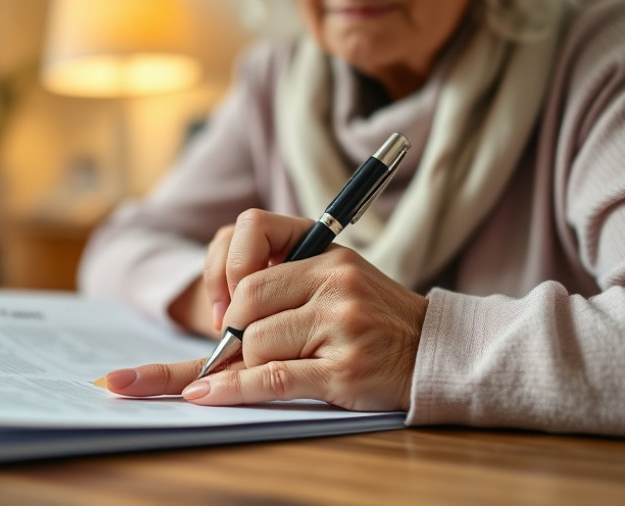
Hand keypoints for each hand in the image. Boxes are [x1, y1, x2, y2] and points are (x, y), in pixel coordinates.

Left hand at [107, 209, 427, 410]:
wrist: (435, 353)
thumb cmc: (373, 318)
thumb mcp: (334, 278)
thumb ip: (282, 283)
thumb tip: (216, 316)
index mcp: (327, 251)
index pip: (251, 236)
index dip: (224, 271)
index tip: (225, 303)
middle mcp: (336, 280)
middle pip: (247, 302)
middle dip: (236, 331)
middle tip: (247, 347)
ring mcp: (342, 324)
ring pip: (257, 345)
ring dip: (254, 364)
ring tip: (289, 365)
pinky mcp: (344, 370)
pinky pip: (273, 378)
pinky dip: (233, 389)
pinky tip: (205, 394)